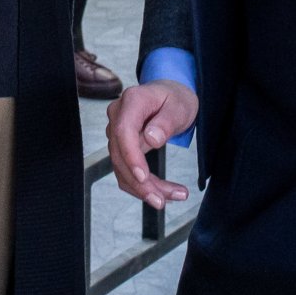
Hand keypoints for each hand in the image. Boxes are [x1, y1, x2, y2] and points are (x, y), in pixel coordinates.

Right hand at [106, 79, 197, 209]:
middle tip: (162, 200)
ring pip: (121, 167)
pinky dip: (141, 185)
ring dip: (142, 188)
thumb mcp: (179, 107)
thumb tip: (151, 139)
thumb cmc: (175, 98)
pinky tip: (161, 193)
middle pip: (119, 154)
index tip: (143, 178)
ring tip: (171, 197)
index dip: (131, 157)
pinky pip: (125, 169)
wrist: (168, 94)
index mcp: (132, 101)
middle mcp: (118, 115)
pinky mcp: (120, 145)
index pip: (124, 131)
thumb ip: (166, 122)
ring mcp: (116, 131)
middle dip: (140, 182)